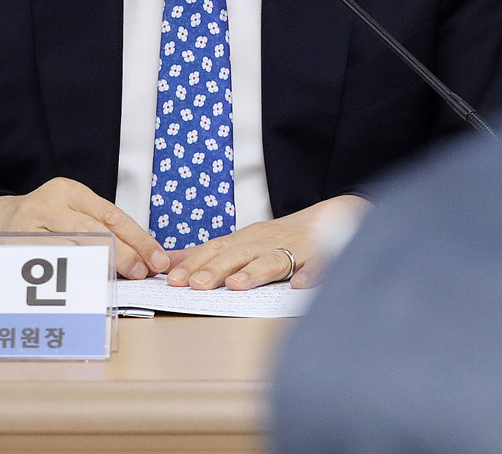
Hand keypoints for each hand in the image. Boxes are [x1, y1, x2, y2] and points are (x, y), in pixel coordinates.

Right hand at [0, 177, 168, 281]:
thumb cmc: (43, 220)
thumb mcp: (70, 211)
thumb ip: (102, 227)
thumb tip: (145, 256)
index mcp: (68, 191)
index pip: (112, 215)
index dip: (139, 238)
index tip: (158, 257)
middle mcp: (48, 204)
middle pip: (95, 231)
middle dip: (124, 253)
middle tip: (143, 272)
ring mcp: (28, 226)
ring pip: (72, 249)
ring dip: (100, 267)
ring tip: (120, 280)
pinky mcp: (13, 248)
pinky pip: (47, 267)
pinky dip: (70, 277)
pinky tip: (87, 287)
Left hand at [165, 194, 368, 290]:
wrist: (332, 217)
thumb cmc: (280, 237)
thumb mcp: (243, 241)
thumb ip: (208, 253)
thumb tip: (169, 260)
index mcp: (246, 240)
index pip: (216, 250)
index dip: (195, 264)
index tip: (173, 280)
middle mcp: (266, 243)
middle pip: (239, 255)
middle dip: (216, 269)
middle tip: (196, 285)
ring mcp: (294, 249)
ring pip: (273, 260)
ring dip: (255, 272)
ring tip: (237, 285)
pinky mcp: (321, 256)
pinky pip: (317, 264)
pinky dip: (309, 273)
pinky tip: (299, 285)